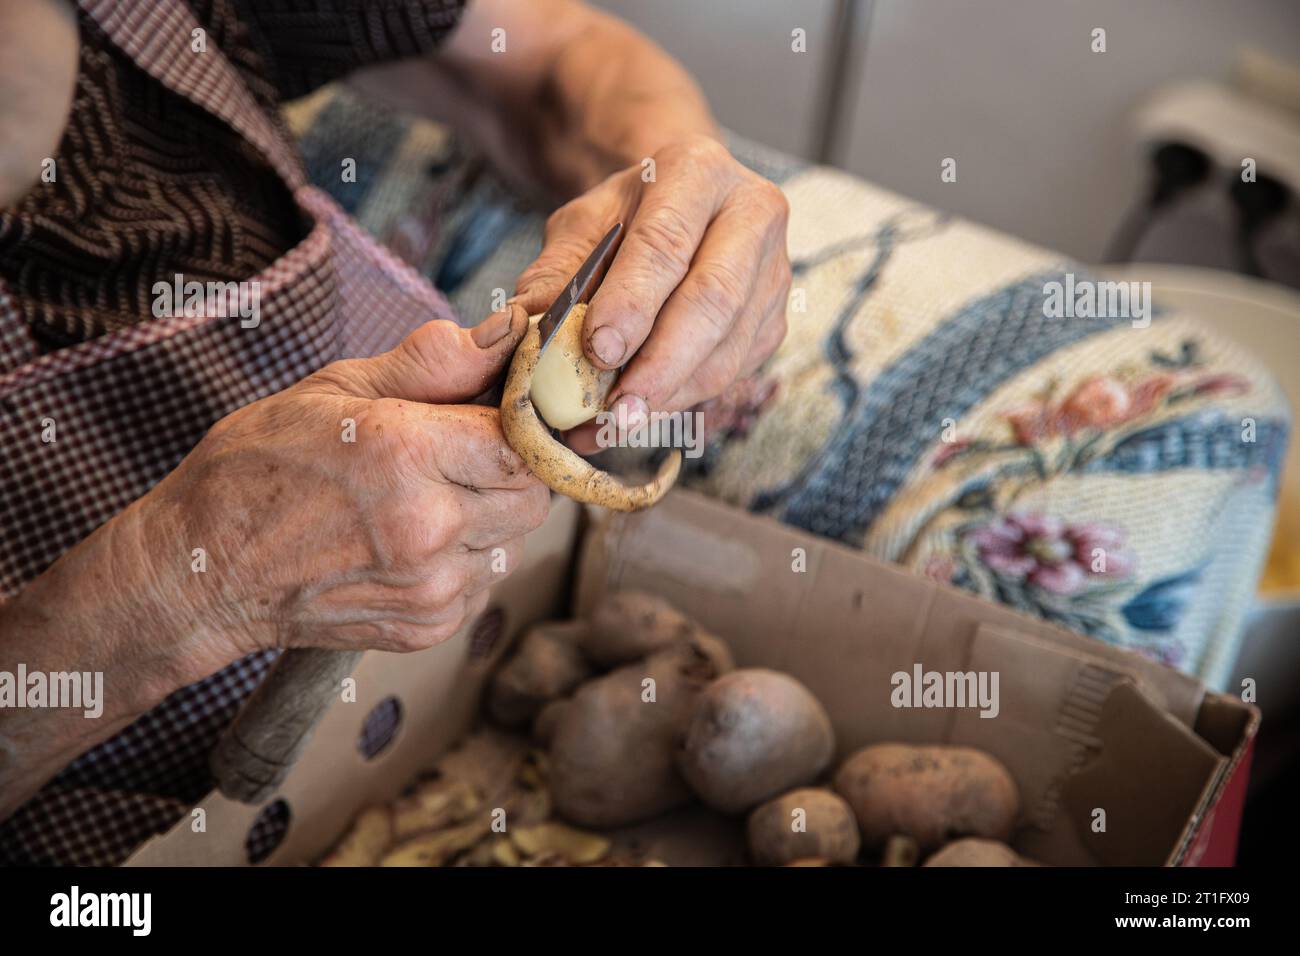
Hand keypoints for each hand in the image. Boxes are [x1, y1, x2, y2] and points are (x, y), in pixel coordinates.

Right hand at [139, 303, 547, 673]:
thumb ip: (434, 363)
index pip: (526, 442)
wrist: (202, 571)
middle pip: (534, 498)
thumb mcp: (336, 389)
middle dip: (511, 473)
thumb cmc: (260, 466)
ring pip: (513, 545)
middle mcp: (429, 528)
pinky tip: (411, 545)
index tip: (491, 420)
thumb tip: (510, 330)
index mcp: (408, 455)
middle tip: (460, 459)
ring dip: (488, 520)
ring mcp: (430, 588)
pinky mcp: (427, 629)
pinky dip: (464, 564)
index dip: (518, 427)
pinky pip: (484, 586)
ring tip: (424, 502)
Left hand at [512, 135, 790, 450]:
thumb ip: (556, 272)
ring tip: (613, 424)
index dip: (633, 303)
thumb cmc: (627, 217)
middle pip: (714, 301)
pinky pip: (732, 372)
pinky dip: (681, 401)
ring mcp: (773, 272)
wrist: (680, 210)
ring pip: (728, 348)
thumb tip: (528, 324)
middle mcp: (752, 216)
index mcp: (698, 172)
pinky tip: (636, 416)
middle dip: (660, 364)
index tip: (597, 351)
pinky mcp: (775, 320)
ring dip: (669, 395)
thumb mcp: (582, 226)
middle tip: (613, 408)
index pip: (666, 244)